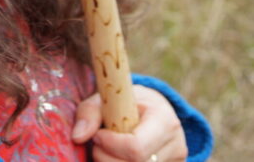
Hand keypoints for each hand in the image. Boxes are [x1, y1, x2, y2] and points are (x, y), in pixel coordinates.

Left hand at [71, 85, 187, 161]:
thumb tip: (77, 137)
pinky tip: (116, 159)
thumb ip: (89, 113)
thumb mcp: (109, 98)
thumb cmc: (127, 104)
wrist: (154, 111)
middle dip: (106, 159)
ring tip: (107, 152)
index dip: (110, 146)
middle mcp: (176, 145)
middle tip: (98, 145)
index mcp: (164, 120)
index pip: (135, 148)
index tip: (98, 135)